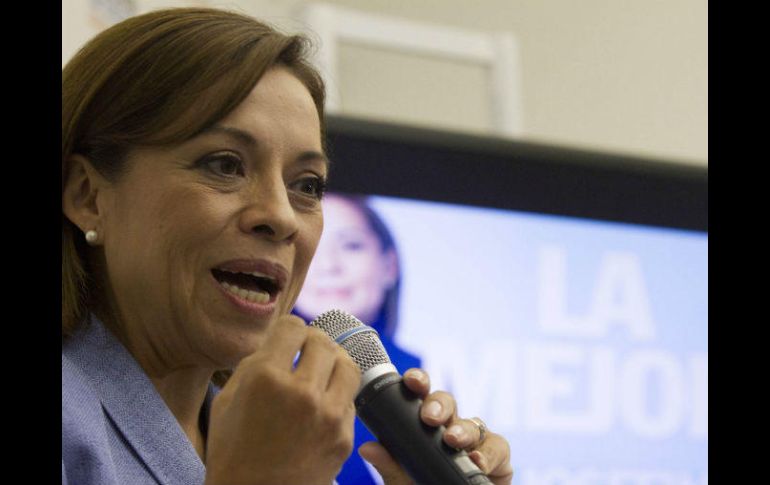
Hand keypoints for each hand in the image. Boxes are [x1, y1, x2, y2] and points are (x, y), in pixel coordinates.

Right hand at [204, 315, 360, 484]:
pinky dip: (337, 395)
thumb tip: (280, 341)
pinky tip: (321, 403)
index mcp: (266, 378)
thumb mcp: (227, 400)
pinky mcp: (344, 437)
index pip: (293, 327)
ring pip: (348, 365)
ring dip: (333, 362)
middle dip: (312, 342)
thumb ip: (255, 364)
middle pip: (323, 342)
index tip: (286, 337)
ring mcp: (328, 416)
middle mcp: (301, 393)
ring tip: (321, 369)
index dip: (288, 329)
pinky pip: (350, 400)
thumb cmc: (232, 452)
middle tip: (303, 351)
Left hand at [358, 368, 513, 484]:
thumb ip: (390, 467)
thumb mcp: (402, 483)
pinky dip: (487, 453)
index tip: (411, 381)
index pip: (420, 396)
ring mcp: (474, 442)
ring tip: (452, 440)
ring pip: (473, 422)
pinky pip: (497, 446)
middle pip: (447, 403)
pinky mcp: (497, 459)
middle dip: (438, 404)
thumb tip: (367, 448)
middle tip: (429, 417)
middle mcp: (449, 429)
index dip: (418, 382)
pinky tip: (476, 461)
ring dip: (462, 429)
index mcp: (422, 427)